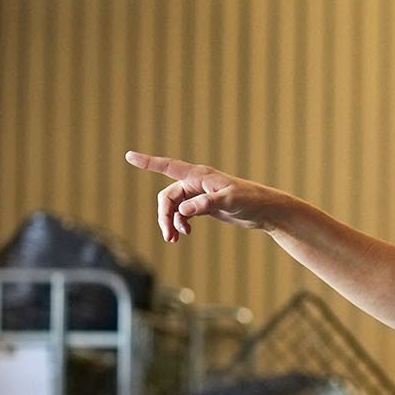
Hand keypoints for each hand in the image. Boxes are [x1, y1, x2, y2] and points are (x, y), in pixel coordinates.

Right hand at [125, 150, 288, 241]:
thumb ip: (205, 204)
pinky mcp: (204, 206)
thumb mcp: (228, 202)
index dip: (148, 162)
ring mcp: (199, 194)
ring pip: (174, 207)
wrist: (265, 210)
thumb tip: (183, 211)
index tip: (129, 156)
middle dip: (164, 215)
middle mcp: (196, 182)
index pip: (168, 166)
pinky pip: (183, 213)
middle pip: (168, 197)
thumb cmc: (250, 200)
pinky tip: (185, 233)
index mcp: (199, 176)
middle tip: (169, 237)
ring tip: (174, 239)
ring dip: (171, 222)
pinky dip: (180, 223)